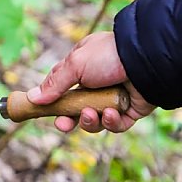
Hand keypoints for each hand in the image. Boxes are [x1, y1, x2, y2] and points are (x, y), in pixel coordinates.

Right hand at [27, 31, 154, 132]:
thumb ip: (54, 84)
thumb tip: (33, 98)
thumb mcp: (74, 65)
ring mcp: (114, 98)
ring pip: (96, 121)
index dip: (54, 104)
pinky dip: (111, 123)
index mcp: (84, 69)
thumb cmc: (109, 56)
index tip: (46, 112)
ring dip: (90, 121)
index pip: (63, 90)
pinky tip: (111, 114)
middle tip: (64, 125)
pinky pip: (116, 125)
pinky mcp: (131, 111)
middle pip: (77, 111)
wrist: (147, 60)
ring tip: (92, 114)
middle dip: (69, 120)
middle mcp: (98, 84)